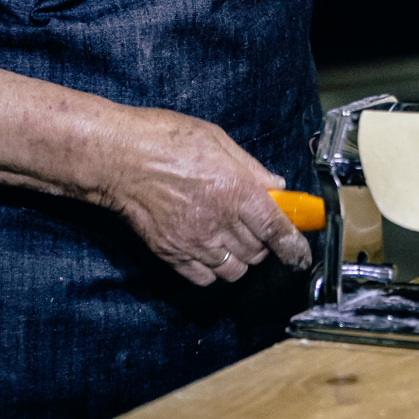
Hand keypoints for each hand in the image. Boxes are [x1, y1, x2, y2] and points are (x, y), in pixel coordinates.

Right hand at [97, 106, 313, 287]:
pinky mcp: (172, 254)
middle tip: (256, 227)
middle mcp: (220, 222)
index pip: (278, 231)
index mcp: (237, 192)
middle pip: (259, 253)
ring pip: (234, 270)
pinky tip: (209, 251)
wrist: (118, 158)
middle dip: (265, 244)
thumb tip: (276, 187)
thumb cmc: (165, 139)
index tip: (300, 255)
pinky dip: (213, 270)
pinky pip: (204, 279)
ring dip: (241, 259)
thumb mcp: (218, 140)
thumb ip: (251, 168)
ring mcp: (194, 242)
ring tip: (232, 239)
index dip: (295, 248)